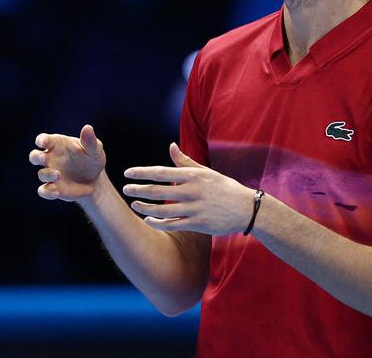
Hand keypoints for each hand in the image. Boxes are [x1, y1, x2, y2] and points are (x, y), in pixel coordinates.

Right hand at [30, 124, 106, 201]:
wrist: (95, 180)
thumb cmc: (92, 159)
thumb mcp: (95, 150)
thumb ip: (90, 141)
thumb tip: (87, 128)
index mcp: (57, 145)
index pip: (43, 139)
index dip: (41, 140)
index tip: (43, 142)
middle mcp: (50, 159)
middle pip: (34, 156)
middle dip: (36, 157)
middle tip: (44, 158)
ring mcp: (51, 174)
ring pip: (41, 174)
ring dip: (47, 174)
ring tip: (58, 175)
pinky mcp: (54, 188)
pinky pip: (44, 191)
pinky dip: (47, 192)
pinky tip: (57, 191)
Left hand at [121, 142, 255, 235]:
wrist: (246, 208)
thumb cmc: (224, 187)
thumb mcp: (206, 171)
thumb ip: (185, 161)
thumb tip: (170, 146)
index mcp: (193, 175)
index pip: (161, 172)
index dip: (142, 173)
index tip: (128, 173)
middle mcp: (192, 191)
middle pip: (158, 191)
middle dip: (139, 189)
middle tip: (125, 189)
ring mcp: (195, 208)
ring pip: (163, 210)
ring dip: (145, 207)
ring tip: (134, 204)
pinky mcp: (198, 224)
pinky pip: (173, 225)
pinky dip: (158, 223)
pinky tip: (148, 220)